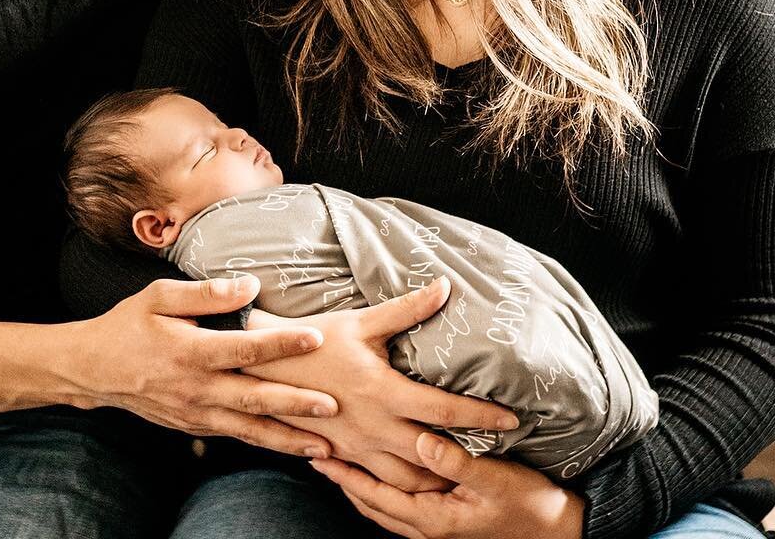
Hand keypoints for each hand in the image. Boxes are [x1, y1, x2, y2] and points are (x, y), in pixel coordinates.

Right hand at [62, 274, 339, 456]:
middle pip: (254, 398)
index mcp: (190, 350)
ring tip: (324, 446)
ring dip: (287, 438)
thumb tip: (250, 286)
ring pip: (248, 428)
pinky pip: (234, 435)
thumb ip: (206, 293)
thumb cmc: (129, 324)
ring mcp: (194, 413)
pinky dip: (263, 442)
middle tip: (332, 406)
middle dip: (295, 404)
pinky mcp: (192, 426)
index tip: (316, 338)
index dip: (282, 344)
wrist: (93, 369)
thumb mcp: (160, 295)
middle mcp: (195, 387)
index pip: (245, 348)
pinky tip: (289, 444)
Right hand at [244, 277, 516, 491]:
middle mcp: (375, 427)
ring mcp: (358, 448)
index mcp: (384, 392)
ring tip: (463, 475)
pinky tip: (418, 481)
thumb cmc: (316, 340)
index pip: (444, 409)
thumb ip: (407, 309)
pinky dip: (405, 488)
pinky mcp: (343, 456)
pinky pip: (380, 484)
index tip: (511, 418)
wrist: (264, 367)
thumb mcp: (363, 321)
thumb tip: (444, 286)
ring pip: (409, 481)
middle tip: (499, 456)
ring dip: (437, 481)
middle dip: (467, 459)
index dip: (480, 415)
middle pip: (433, 456)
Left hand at [311, 430, 584, 538]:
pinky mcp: (447, 521)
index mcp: (432, 518)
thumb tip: (419, 437)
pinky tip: (381, 475)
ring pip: (385, 509)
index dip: (346, 476)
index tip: (320, 454)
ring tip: (339, 463)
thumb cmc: (527, 503)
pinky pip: (401, 510)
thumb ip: (454, 461)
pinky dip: (381, 494)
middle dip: (344, 481)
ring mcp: (437, 528)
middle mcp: (428, 527)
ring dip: (360, 487)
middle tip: (317, 455)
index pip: (375, 496)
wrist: (557, 530)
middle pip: (373, 504)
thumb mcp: (493, 479)